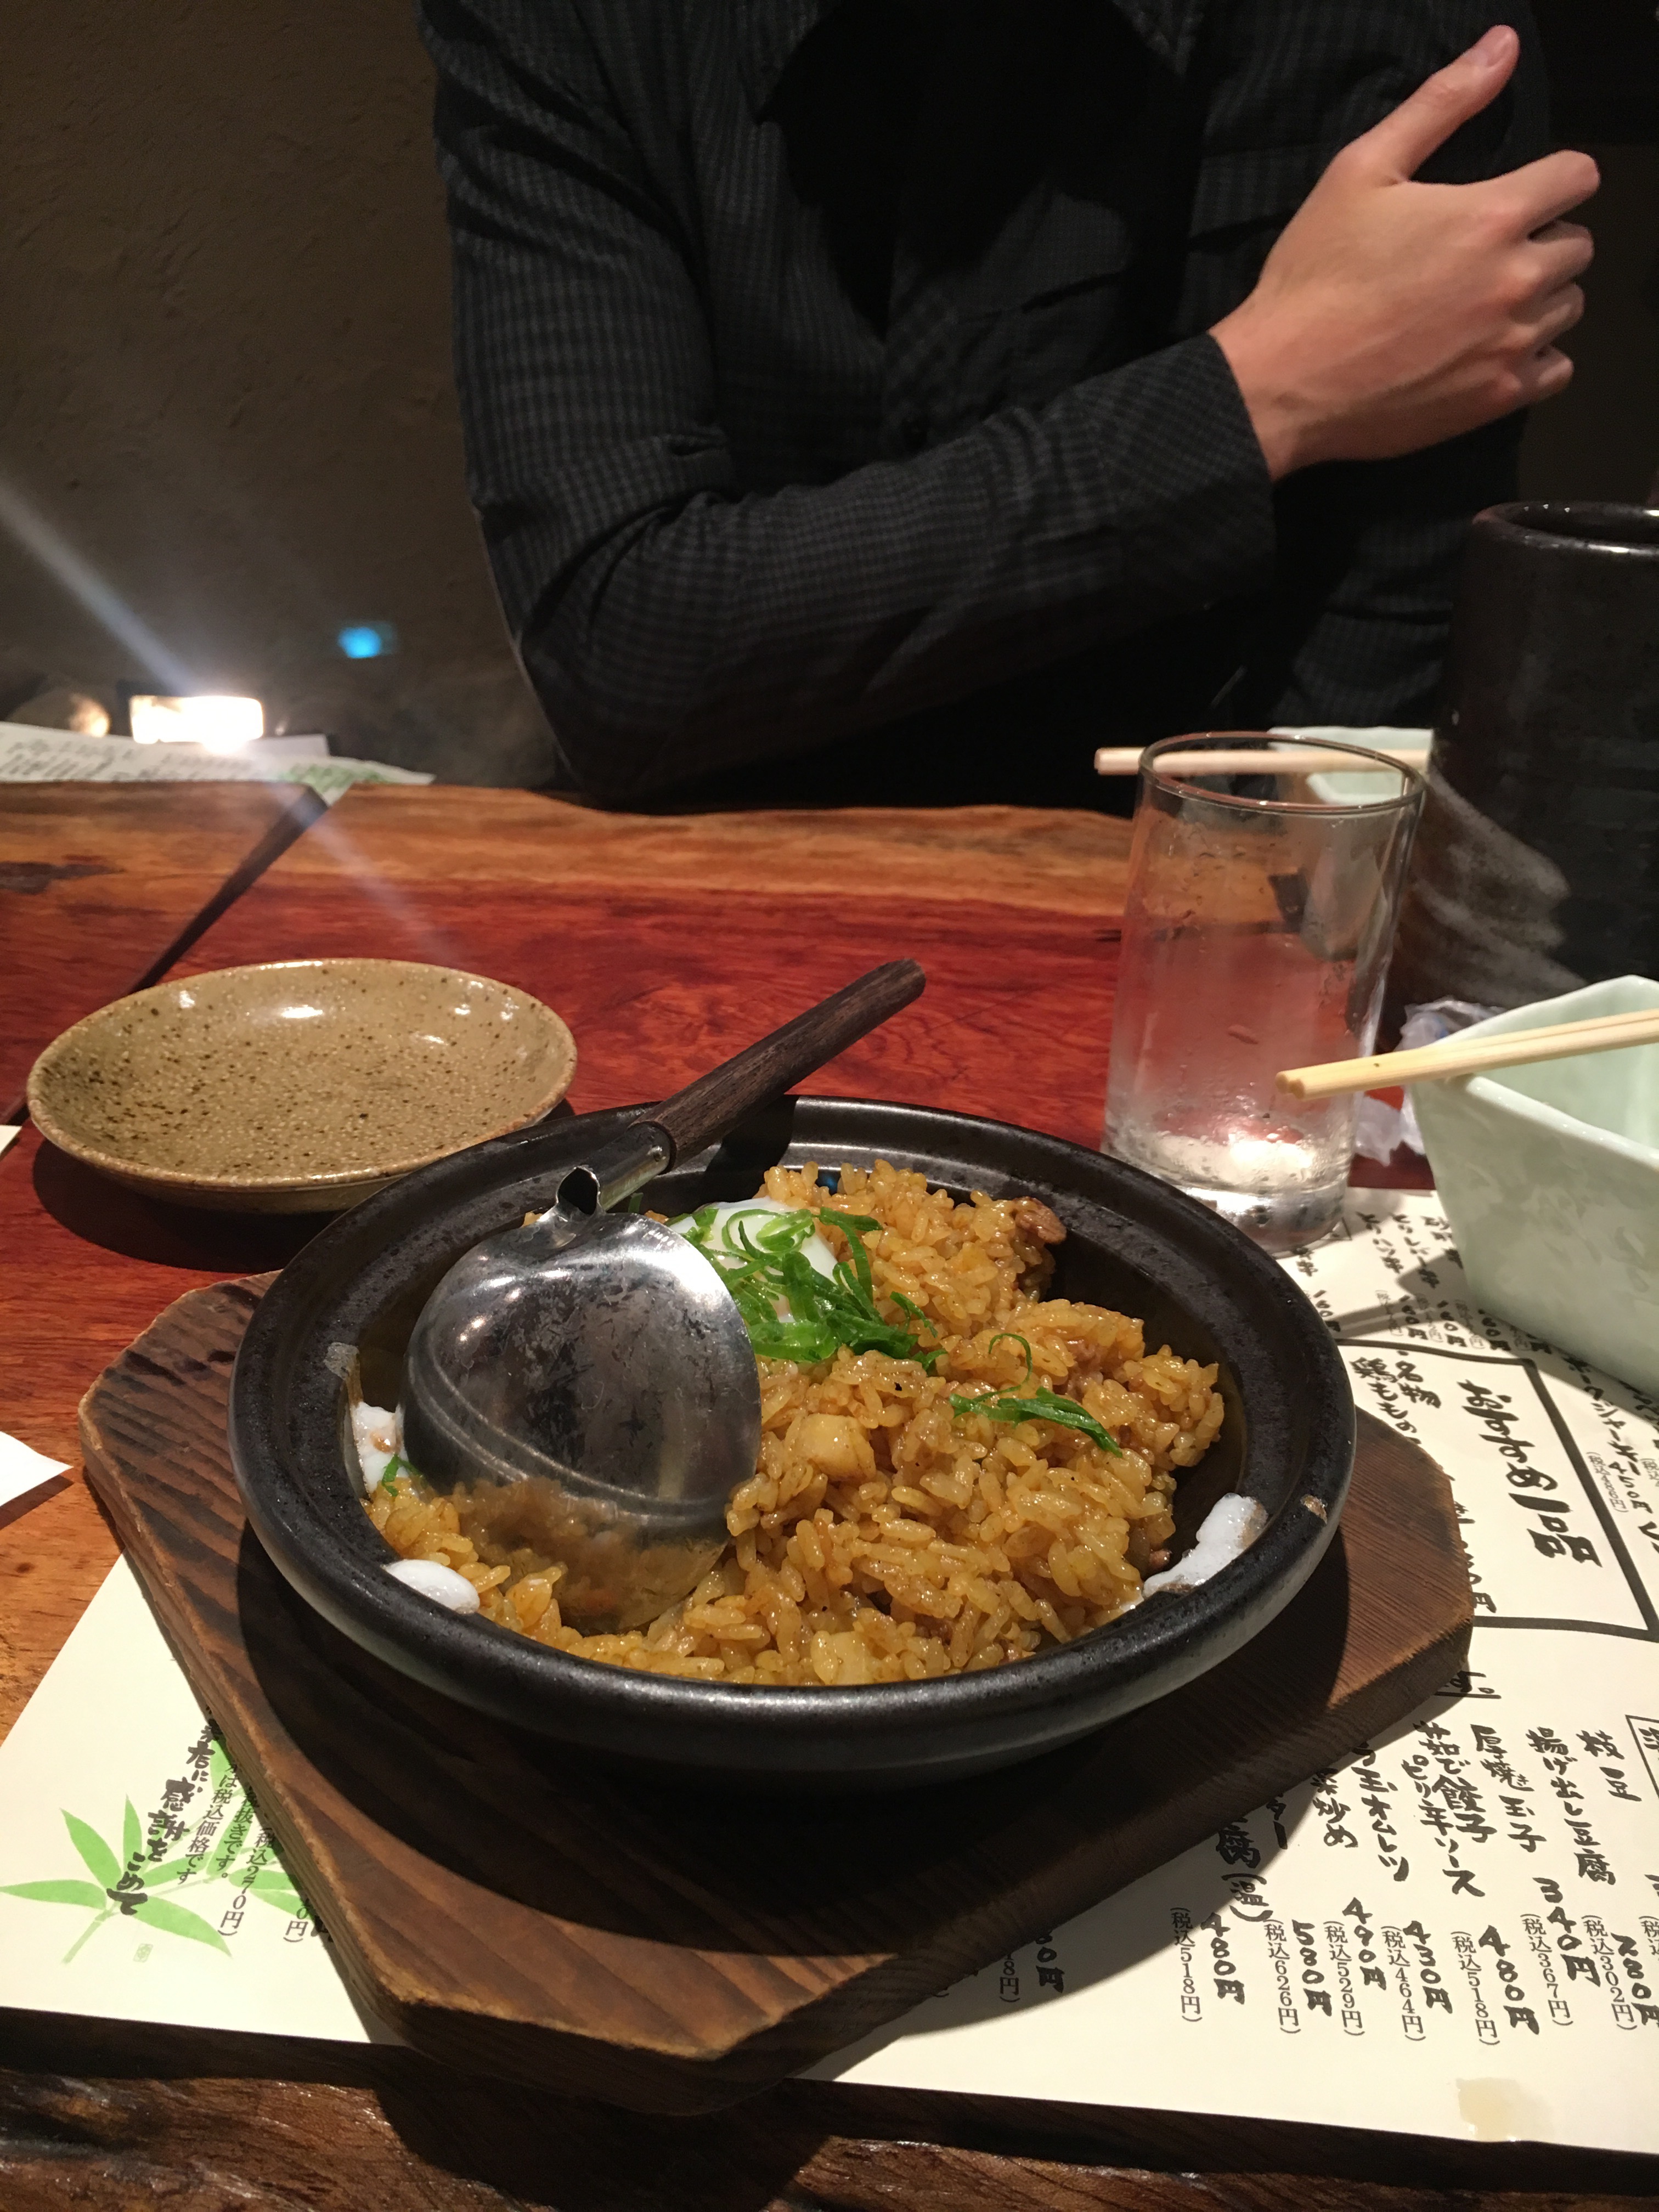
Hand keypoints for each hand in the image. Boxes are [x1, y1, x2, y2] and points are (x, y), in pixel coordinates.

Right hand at [1211, 25, 1597, 478]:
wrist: (1284, 381)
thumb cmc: (1316, 275)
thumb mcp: (1363, 170)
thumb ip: (1441, 104)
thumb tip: (1500, 47)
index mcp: (1492, 215)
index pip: (1578, 176)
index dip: (1551, 178)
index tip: (1520, 194)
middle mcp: (1517, 279)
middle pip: (1578, 244)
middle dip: (1542, 240)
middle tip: (1486, 254)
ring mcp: (1511, 344)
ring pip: (1569, 305)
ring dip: (1539, 298)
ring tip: (1483, 304)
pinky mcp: (1497, 397)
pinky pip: (1556, 368)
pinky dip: (1534, 357)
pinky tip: (1489, 350)